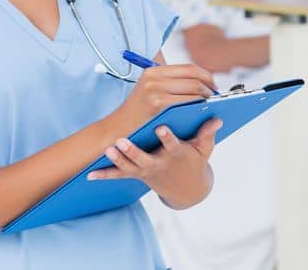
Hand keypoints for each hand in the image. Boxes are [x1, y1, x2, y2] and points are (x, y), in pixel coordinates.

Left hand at [87, 118, 222, 209]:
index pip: (172, 144)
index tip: (161, 127)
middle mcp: (159, 164)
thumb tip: (217, 118)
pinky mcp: (137, 175)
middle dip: (133, 151)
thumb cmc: (194, 161)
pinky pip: (119, 176)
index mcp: (176, 155)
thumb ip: (206, 134)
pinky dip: (105, 175)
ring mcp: (146, 170)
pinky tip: (90, 175)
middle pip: (144, 158)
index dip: (167, 137)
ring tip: (108, 150)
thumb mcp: (204, 150)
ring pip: (130, 166)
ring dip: (118, 160)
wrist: (186, 190)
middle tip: (122, 141)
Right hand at [113, 64, 216, 130]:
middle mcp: (154, 76)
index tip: (214, 85)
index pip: (189, 67)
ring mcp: (155, 89)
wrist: (118, 130)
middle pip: (194, 75)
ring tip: (212, 103)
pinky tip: (202, 110)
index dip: (206, 75)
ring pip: (194, 87)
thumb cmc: (138, 114)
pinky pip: (188, 100)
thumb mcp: (149, 91)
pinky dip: (199, 104)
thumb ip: (169, 83)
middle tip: (217, 95)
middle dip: (210, 85)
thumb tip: (199, 80)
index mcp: (154, 71)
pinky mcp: (157, 103)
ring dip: (207, 95)